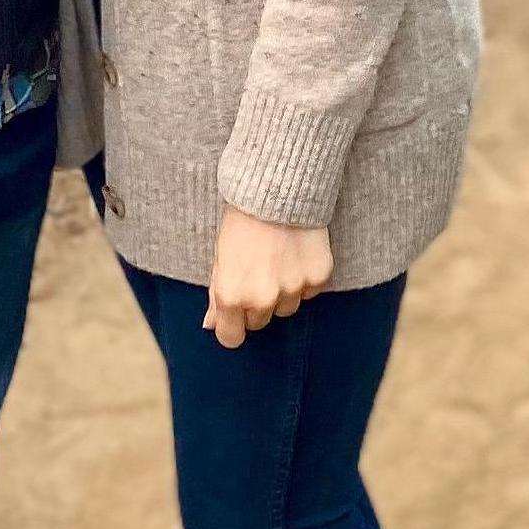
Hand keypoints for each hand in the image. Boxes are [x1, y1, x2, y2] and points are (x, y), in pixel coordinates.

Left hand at [204, 207, 331, 348]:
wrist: (276, 189)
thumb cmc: (241, 222)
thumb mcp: (220, 256)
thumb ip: (216, 294)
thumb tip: (211, 324)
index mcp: (231, 294)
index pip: (231, 338)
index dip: (232, 326)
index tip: (234, 315)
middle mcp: (262, 298)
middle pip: (260, 323)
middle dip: (256, 305)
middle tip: (257, 273)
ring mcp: (293, 289)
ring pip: (287, 309)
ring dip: (282, 293)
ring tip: (277, 260)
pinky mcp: (317, 277)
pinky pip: (310, 292)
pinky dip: (304, 278)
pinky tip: (295, 254)